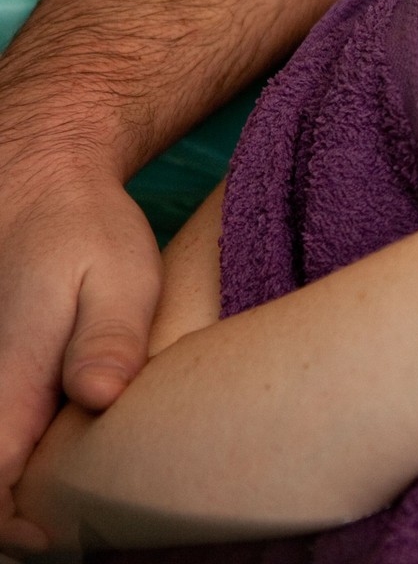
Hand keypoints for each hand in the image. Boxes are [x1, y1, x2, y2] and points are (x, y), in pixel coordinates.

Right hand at [0, 140, 159, 555]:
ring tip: (60, 508)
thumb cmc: (82, 229)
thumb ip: (107, 339)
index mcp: (5, 379)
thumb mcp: (117, 274)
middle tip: (70, 530)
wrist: (34, 180)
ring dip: (7, 488)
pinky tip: (41, 466)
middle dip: (9, 520)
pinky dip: (7, 458)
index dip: (15, 529)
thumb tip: (100, 395)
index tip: (62, 539)